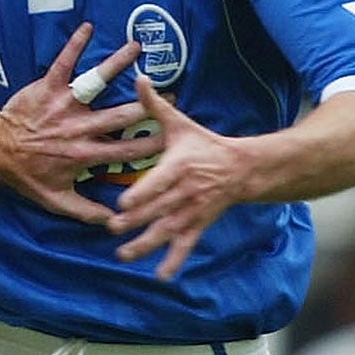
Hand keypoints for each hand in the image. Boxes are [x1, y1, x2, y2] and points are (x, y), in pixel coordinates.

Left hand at [0, 25, 156, 222]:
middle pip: (122, 115)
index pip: (127, 150)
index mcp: (86, 154)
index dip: (152, 145)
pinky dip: (74, 44)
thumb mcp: (55, 200)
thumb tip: (112, 222)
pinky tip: (88, 26)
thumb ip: (85, 211)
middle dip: (148, 105)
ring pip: (97, 81)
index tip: (173, 138)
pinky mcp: (48, 86)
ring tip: (137, 48)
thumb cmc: (25, 175)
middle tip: (170, 94)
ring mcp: (65, 104)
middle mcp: (80, 127)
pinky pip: (63, 61)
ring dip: (118, 63)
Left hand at [107, 77, 252, 278]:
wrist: (243, 168)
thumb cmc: (203, 145)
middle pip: (158, 210)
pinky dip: (175, 262)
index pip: (159, 183)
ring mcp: (192, 211)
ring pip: (166, 232)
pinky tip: (161, 277)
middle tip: (111, 229)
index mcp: (179, 167)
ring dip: (145, 245)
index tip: (122, 205)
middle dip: (135, 222)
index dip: (142, 194)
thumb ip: (155, 106)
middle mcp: (185, 192)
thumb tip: (139, 77)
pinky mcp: (198, 225)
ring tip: (122, 256)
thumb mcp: (181, 124)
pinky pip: (186, 246)